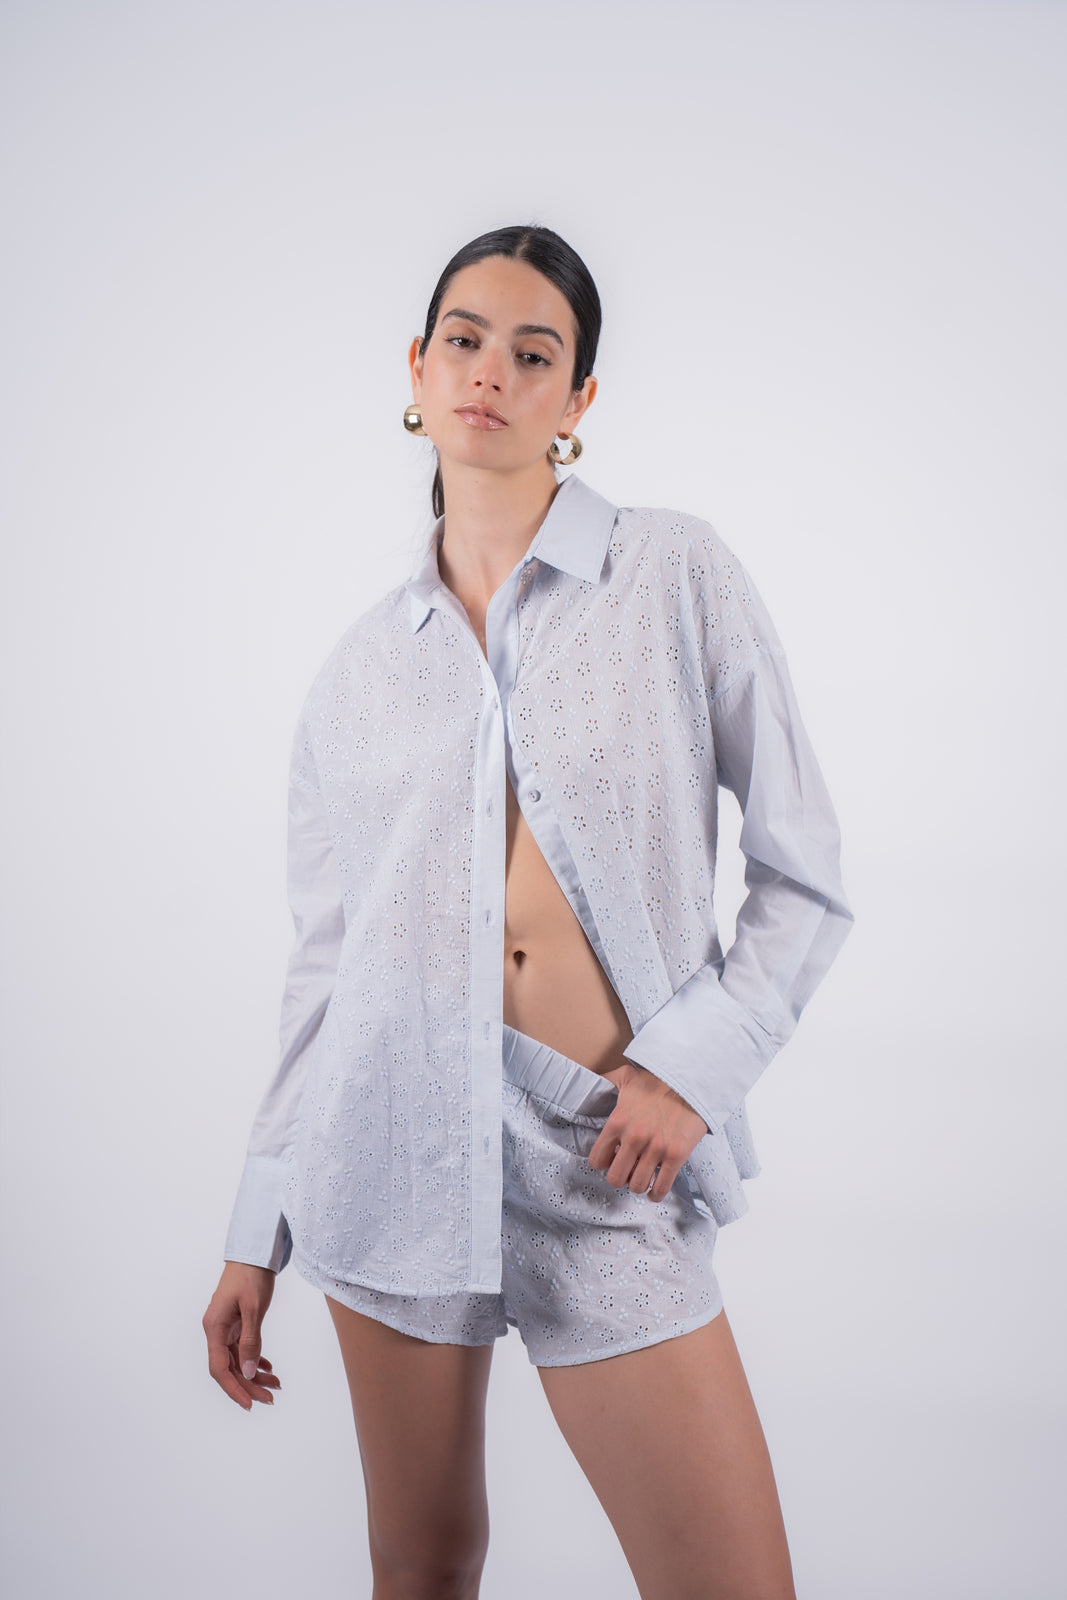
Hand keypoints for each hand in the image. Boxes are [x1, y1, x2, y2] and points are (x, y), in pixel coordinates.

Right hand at [202, 1261, 280, 1410]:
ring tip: (276, 1384)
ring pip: (237, 1360)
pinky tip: (268, 1367)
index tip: (250, 1404)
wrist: (254, 1252)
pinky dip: (255, 1359)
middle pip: (229, 1368)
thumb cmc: (252, 1275)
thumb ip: (251, 1341)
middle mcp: (216, 1330)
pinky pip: (242, 1348)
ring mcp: (225, 1327)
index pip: (219, 1369)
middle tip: (271, 1398)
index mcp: (214, 1328)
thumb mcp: (253, 1309)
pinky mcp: (235, 1323)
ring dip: (255, 1374)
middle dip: (249, 1385)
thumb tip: (250, 1373)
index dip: (234, 1389)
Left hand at [588, 1060, 708, 1202]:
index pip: (597, 1159)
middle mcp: (634, 1138)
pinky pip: (661, 1187)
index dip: (603, 1162)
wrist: (692, 1081)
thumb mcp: (626, 1075)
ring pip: (637, 1185)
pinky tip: (654, 1190)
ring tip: (641, 1177)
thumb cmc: (659, 1079)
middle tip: (627, 1170)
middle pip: (615, 1178)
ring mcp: (656, 1149)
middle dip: (619, 1177)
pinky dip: (656, 1194)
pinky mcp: (676, 1156)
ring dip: (638, 1184)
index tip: (611, 1159)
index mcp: (618, 1121)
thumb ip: (605, 1080)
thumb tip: (588, 1081)